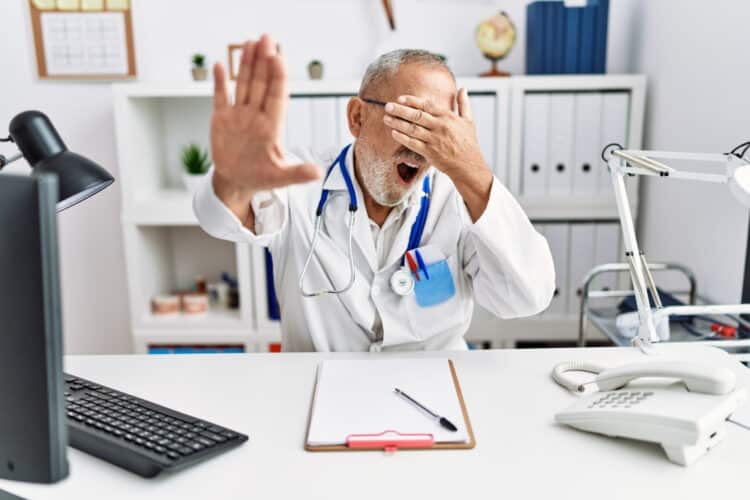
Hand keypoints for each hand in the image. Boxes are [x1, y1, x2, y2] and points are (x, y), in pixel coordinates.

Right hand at [210, 35, 319, 223]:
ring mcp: (239, 115)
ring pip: (244, 84)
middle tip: (267, 39)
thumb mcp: (281, 178)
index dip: (277, 77)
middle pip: (261, 84)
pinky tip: (221, 65)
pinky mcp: (222, 119)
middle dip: (264, 61)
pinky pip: (221, 96)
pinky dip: (219, 82)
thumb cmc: (260, 178)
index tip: (278, 58)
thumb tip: (318, 173)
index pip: (276, 97)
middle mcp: (255, 116)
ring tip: (250, 43)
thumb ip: (298, 173)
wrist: (237, 181)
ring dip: (246, 65)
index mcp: (270, 127)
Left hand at [383, 88, 492, 220]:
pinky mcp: (430, 152)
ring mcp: (434, 140)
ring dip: (398, 123)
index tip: (400, 98)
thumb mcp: (469, 120)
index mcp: (447, 117)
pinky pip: (413, 143)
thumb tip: (463, 89)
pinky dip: (403, 138)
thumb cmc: (468, 143)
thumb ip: (463, 103)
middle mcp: (439, 127)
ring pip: (412, 129)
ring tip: (386, 118)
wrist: (468, 165)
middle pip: (416, 115)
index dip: (412, 101)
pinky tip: (393, 133)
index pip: (427, 105)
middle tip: (388, 106)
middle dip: (400, 110)